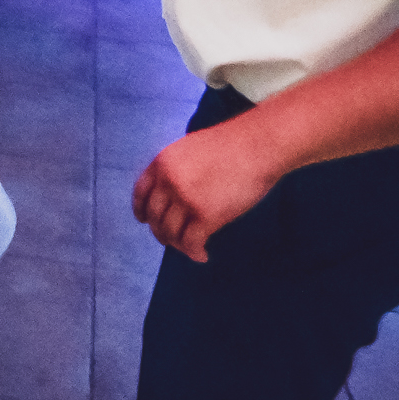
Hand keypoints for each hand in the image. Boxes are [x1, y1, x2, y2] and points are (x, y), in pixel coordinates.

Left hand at [131, 121, 284, 261]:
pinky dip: (194, 252)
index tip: (144, 220)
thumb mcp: (191, 148)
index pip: (141, 192)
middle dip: (161, 231)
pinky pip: (191, 242)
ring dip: (177, 244)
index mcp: (163, 163)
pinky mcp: (206, 216)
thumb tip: (173, 192)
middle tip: (170, 239)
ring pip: (171, 233)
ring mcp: (185, 200)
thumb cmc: (232, 143)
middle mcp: (168, 182)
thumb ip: (178, 168)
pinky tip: (202, 255)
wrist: (258, 145)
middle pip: (155, 216)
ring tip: (189, 247)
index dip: (141, 209)